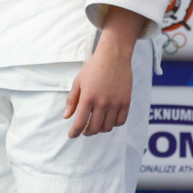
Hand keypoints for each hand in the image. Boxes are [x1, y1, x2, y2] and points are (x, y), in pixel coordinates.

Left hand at [64, 7, 147, 137]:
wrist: (113, 57)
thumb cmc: (93, 68)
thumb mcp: (78, 82)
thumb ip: (71, 100)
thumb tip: (67, 116)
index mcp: (88, 98)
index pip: (80, 123)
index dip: (75, 132)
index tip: (72, 135)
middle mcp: (102, 103)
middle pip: (94, 128)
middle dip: (87, 132)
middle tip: (84, 130)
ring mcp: (115, 103)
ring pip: (108, 127)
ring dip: (100, 129)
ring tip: (96, 124)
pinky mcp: (126, 102)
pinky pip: (121, 121)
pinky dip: (114, 124)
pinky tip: (109, 120)